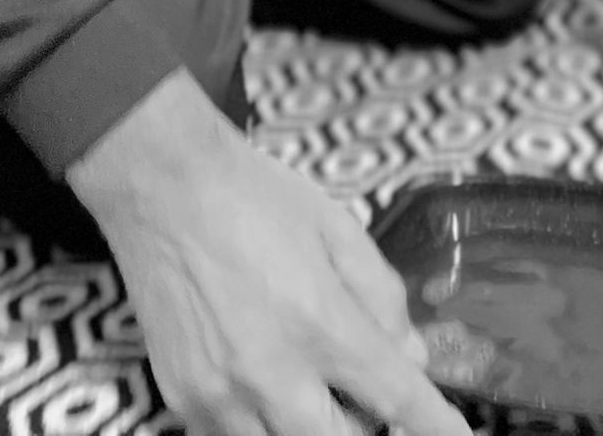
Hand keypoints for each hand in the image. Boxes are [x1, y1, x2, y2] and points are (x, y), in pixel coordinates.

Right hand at [67, 70, 471, 435]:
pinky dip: (266, 423)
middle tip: (364, 386)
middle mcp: (272, 372)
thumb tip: (411, 356)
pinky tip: (268, 377)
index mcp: (321, 321)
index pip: (395, 397)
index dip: (436, 427)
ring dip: (315, 427)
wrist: (166, 190)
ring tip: (312, 377)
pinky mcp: (185, 402)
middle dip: (366, 425)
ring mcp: (222, 396)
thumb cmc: (256, 200)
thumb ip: (382, 296)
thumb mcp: (338, 229)